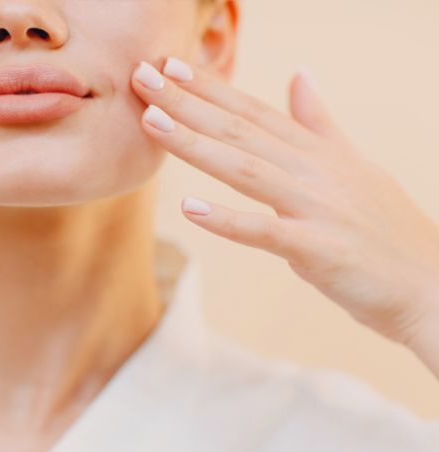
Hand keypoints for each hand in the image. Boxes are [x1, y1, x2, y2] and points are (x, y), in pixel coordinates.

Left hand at [130, 58, 438, 374]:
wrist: (431, 285)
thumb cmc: (385, 230)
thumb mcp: (353, 166)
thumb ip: (320, 124)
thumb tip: (300, 76)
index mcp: (318, 152)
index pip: (256, 112)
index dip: (212, 88)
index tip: (171, 64)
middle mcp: (315, 171)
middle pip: (241, 131)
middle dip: (188, 102)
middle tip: (142, 76)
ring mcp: (318, 207)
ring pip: (246, 169)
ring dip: (197, 145)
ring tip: (153, 122)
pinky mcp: (320, 249)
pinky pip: (266, 232)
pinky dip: (228, 220)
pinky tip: (189, 209)